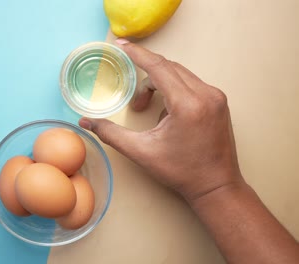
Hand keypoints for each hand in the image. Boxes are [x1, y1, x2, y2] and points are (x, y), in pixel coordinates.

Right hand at [79, 39, 243, 201]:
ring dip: (160, 85)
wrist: (216, 187)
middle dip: (146, 79)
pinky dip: (174, 92)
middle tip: (135, 104)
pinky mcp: (219, 101)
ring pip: (180, 74)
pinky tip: (169, 116)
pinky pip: (190, 84)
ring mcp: (216, 97)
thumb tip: (85, 121)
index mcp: (188, 104)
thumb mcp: (141, 152)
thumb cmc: (181, 172)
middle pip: (169, 68)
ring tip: (151, 114)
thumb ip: (110, 133)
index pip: (159, 67)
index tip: (121, 45)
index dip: (137, 54)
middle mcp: (206, 94)